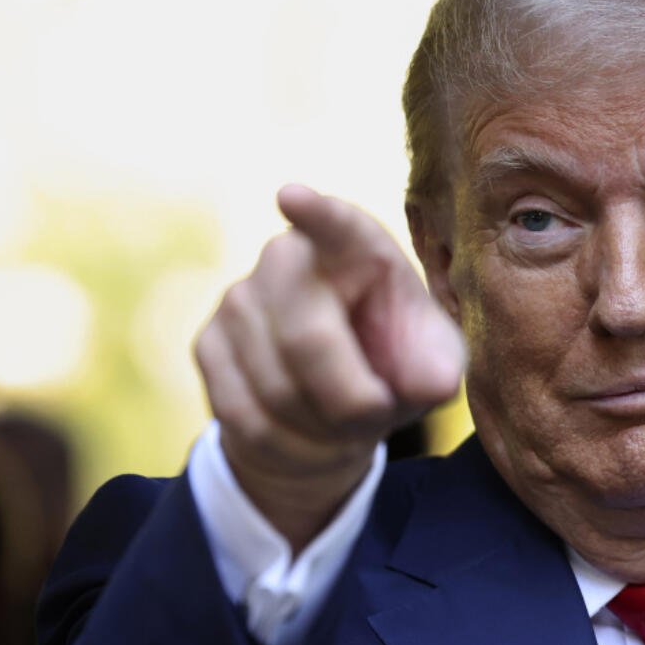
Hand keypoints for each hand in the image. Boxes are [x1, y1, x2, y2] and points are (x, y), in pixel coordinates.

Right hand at [194, 184, 463, 550]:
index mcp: (356, 247)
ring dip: (324, 430)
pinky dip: (289, 447)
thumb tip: (434, 383)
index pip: (337, 226)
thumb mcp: (431, 365)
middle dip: (351, 400)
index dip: (318, 214)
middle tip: (381, 414)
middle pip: (308, 341)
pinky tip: (311, 435)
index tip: (294, 196)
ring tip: (349, 423)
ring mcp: (239, 298)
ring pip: (276, 389)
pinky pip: (245, 417)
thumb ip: (437, 369)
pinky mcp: (208, 343)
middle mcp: (288, 259)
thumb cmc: (395, 365)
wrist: (335, 404)